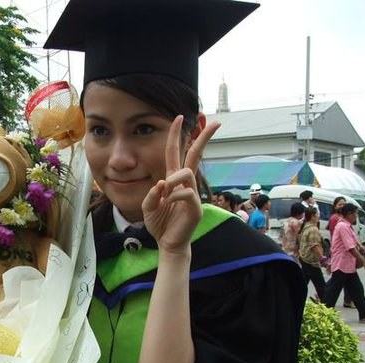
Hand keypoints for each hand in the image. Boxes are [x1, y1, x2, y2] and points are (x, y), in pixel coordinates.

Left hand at [142, 116, 219, 254]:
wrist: (168, 244)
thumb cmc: (159, 224)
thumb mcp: (148, 207)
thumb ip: (152, 194)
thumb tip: (162, 183)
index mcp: (173, 180)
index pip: (175, 153)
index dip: (176, 136)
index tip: (179, 118)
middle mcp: (185, 183)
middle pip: (195, 155)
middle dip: (204, 138)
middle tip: (216, 122)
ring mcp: (193, 194)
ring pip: (186, 172)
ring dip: (172, 180)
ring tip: (164, 195)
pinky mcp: (196, 206)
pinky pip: (185, 192)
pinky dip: (173, 196)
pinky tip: (169, 205)